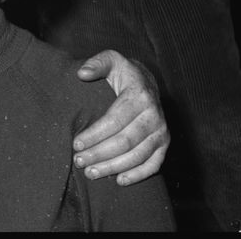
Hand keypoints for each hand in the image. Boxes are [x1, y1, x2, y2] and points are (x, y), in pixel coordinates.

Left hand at [73, 50, 169, 185]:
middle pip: (124, 142)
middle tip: (78, 161)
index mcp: (139, 95)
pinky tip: (118, 180)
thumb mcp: (111, 60)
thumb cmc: (123, 72)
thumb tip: (82, 73)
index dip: (94, 135)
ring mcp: (162, 131)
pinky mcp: (165, 143)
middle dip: (99, 154)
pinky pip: (154, 164)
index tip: (76, 144)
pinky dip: (137, 175)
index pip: (114, 121)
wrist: (148, 81)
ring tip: (90, 173)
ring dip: (113, 167)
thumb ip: (97, 63)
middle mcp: (154, 115)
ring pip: (137, 156)